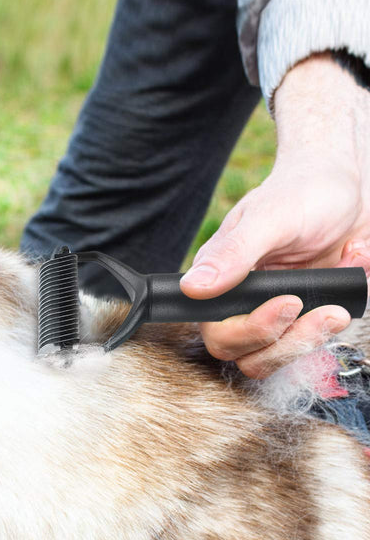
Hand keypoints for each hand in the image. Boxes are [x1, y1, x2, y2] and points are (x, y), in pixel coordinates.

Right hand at [180, 53, 369, 378]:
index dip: (250, 332)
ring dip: (314, 336)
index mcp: (223, 281)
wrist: (347, 183)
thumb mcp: (269, 218)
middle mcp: (245, 303)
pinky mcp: (309, 315)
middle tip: (320, 310)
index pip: (219, 333)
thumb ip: (232, 255)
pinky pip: (319, 338)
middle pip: (249, 356)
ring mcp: (277, 313)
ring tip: (338, 303)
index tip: (286, 303)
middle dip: (287, 340)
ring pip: (281, 356)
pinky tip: (349, 275)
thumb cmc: (303, 191)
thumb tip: (191, 288)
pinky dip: (343, 313)